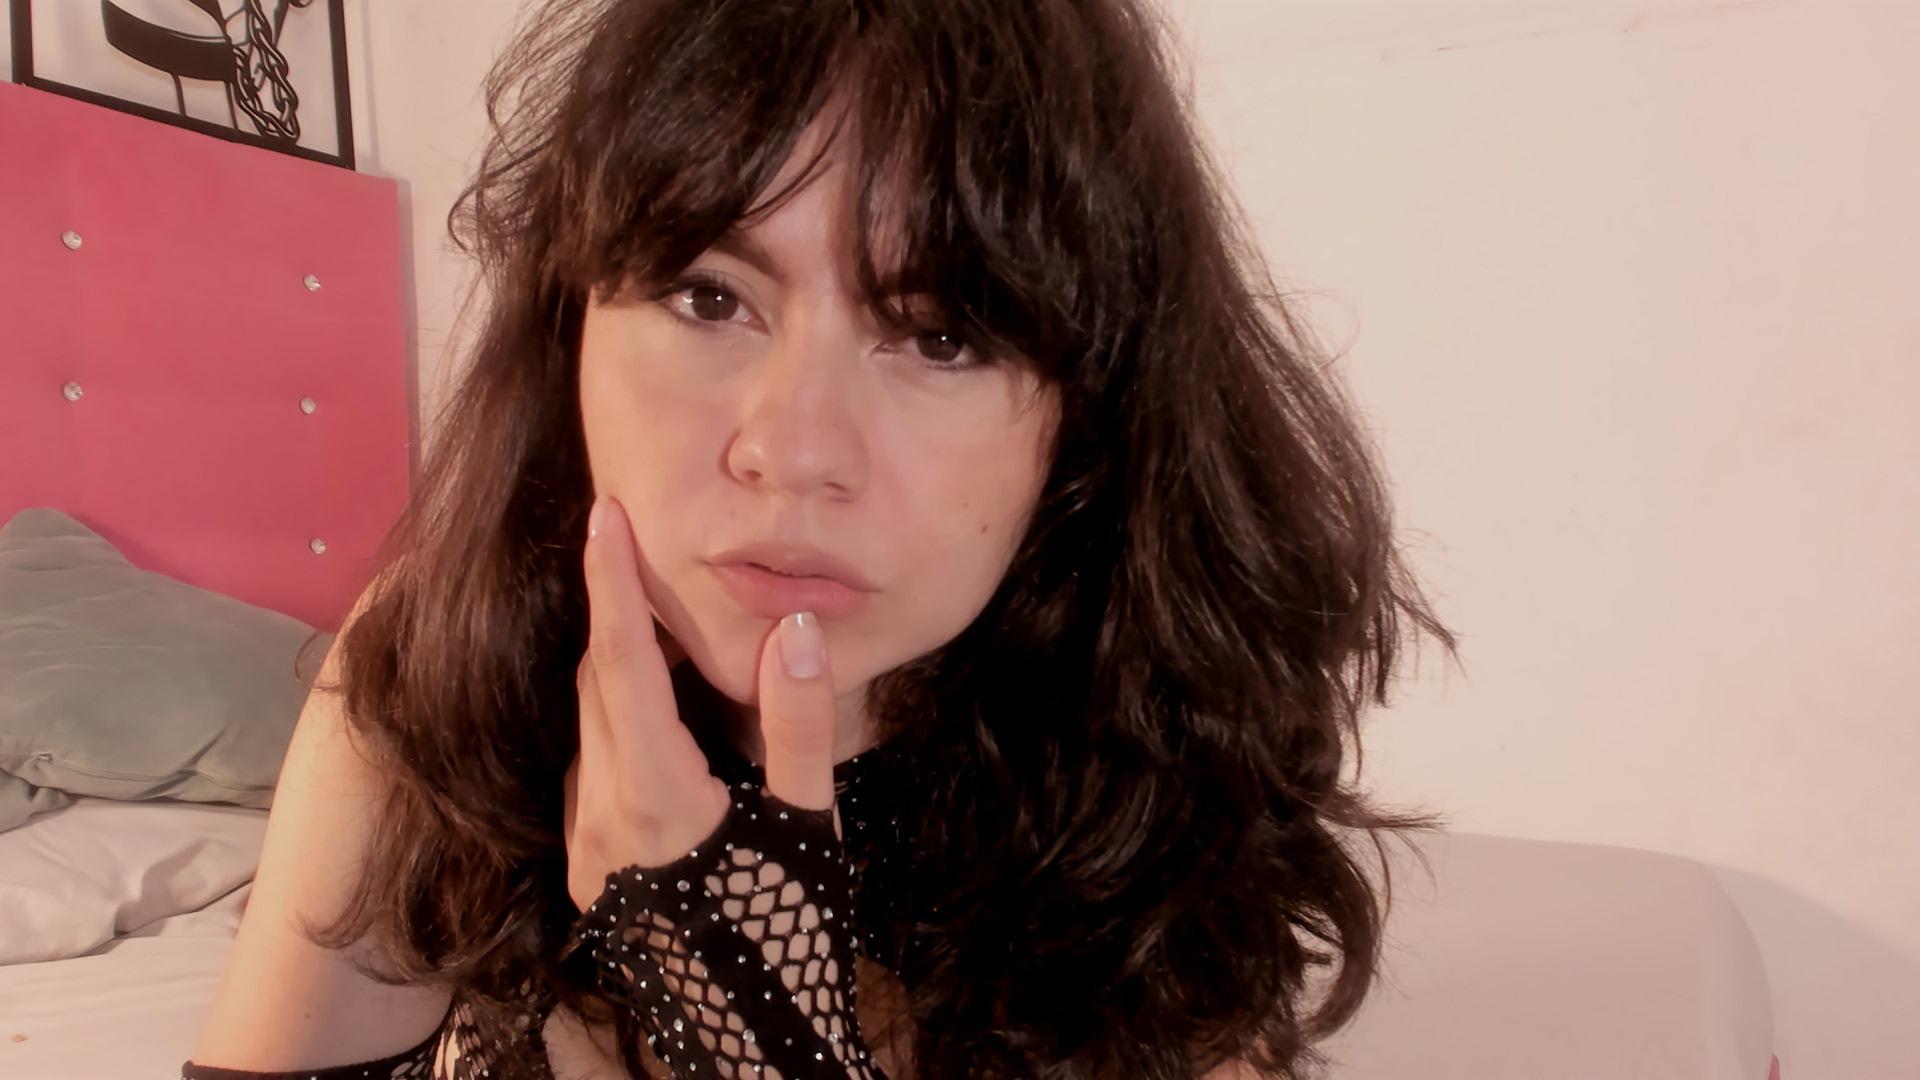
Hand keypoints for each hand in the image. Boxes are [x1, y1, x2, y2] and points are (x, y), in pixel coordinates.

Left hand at [562, 494, 842, 913]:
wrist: (754, 1042)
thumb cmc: (791, 936)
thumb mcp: (810, 825)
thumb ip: (800, 723)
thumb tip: (795, 626)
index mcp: (653, 798)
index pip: (620, 665)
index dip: (612, 583)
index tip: (605, 512)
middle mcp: (600, 819)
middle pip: (597, 687)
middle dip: (620, 615)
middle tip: (654, 554)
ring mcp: (586, 850)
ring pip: (590, 729)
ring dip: (622, 672)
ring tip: (675, 630)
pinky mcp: (589, 870)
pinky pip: (594, 770)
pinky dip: (622, 724)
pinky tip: (670, 720)